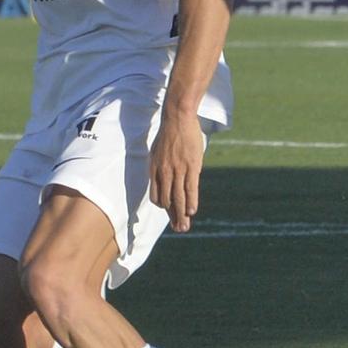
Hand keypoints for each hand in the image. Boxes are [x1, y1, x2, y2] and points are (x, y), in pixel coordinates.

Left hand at [148, 114, 205, 233]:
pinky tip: (192, 211)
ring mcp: (178, 170)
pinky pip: (190, 189)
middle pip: (168, 201)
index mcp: (154, 170)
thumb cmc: (168, 134)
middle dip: (173, 217)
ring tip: (185, 226)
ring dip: (182, 215)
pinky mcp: (191, 167)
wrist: (177, 118)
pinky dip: (191, 202)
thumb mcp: (157, 152)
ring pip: (179, 198)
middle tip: (179, 229)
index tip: (170, 212)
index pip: (157, 196)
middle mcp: (164, 173)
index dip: (164, 206)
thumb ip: (160, 167)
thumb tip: (163, 178)